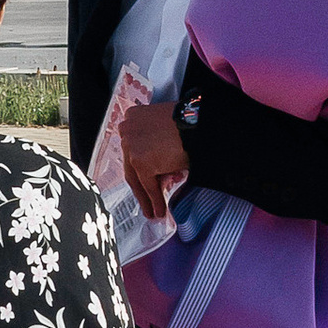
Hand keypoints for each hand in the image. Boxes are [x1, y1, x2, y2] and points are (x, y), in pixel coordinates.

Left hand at [117, 98, 188, 223]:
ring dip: (146, 196)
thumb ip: (156, 146)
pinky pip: (148, 185)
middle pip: (131, 164)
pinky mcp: (140, 161)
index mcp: (133, 117)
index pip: (133, 148)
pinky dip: (154, 199)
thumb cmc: (191, 123)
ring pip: (137, 177)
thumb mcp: (167, 128)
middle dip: (141, 186)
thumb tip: (160, 171)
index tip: (143, 180)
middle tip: (146, 201)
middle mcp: (127, 129)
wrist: (199, 124)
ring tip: (153, 211)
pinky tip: (160, 210)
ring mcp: (132, 145)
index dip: (138, 168)